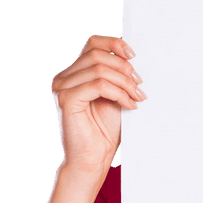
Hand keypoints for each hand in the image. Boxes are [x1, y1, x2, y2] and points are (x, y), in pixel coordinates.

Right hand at [50, 35, 145, 173]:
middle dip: (125, 69)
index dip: (114, 44)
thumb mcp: (114, 96)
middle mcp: (64, 77)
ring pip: (100, 70)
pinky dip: (118, 93)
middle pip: (98, 55)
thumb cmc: (104, 131)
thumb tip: (132, 58)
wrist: (93, 158)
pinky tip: (129, 105)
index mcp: (74, 73)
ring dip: (125, 83)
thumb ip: (116, 77)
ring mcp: (62, 87)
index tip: (134, 56)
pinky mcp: (67, 99)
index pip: (92, 44)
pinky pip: (98, 85)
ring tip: (137, 98)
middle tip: (140, 87)